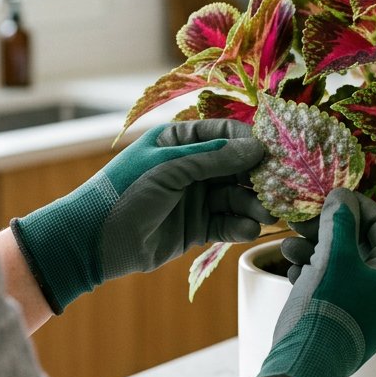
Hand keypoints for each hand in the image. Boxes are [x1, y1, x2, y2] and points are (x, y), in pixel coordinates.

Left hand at [11, 120, 273, 312]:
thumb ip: (214, 158)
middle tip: (280, 189)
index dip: (251, 144)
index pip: (226, 135)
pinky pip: (226, 223)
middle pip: (237, 167)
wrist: (95, 241)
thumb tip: (257, 149)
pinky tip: (247, 229)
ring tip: (264, 214)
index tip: (275, 154)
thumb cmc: (125, 192)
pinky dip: (239, 226)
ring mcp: (195, 198)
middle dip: (258, 178)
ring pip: (236, 197)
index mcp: (180, 141)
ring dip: (252, 204)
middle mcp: (192, 167)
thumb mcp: (169, 168)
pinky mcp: (197, 228)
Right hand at [237, 188, 375, 376]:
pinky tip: (293, 269)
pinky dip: (315, 273)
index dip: (357, 205)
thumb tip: (342, 196)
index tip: (332, 195)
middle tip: (304, 218)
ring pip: (344, 266)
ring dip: (316, 250)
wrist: (307, 366)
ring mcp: (369, 309)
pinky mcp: (347, 320)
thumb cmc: (328, 308)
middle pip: (361, 245)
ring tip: (289, 244)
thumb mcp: (334, 256)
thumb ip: (339, 221)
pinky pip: (335, 287)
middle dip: (329, 229)